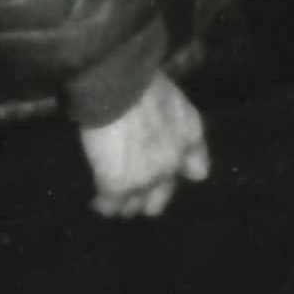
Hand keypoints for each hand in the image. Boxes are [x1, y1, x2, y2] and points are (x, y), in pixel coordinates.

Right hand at [78, 68, 210, 220]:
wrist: (120, 88)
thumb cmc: (144, 86)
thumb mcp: (178, 104)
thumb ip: (187, 132)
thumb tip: (194, 169)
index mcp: (189, 141)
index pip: (197, 172)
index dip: (178, 173)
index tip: (163, 173)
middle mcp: (172, 166)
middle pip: (159, 201)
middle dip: (146, 198)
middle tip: (130, 188)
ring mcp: (146, 180)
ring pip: (133, 208)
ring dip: (124, 202)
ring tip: (111, 196)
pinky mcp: (118, 186)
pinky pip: (109, 207)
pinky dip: (102, 205)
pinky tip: (95, 201)